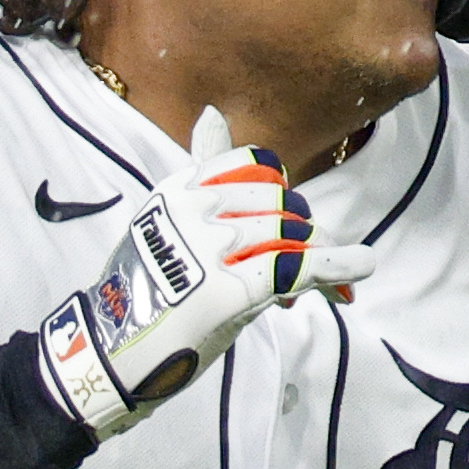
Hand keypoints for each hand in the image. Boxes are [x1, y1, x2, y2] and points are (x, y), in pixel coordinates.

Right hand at [36, 106, 375, 435]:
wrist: (111, 355)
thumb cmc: (146, 292)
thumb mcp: (169, 221)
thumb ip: (202, 171)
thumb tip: (213, 113)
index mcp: (179, 188)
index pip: (257, 164)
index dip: (281, 195)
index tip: (282, 227)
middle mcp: (194, 209)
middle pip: (283, 203)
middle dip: (302, 234)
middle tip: (302, 273)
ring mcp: (210, 249)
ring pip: (293, 235)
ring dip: (317, 259)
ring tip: (313, 290)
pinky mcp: (228, 292)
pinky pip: (297, 268)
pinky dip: (336, 269)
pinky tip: (357, 272)